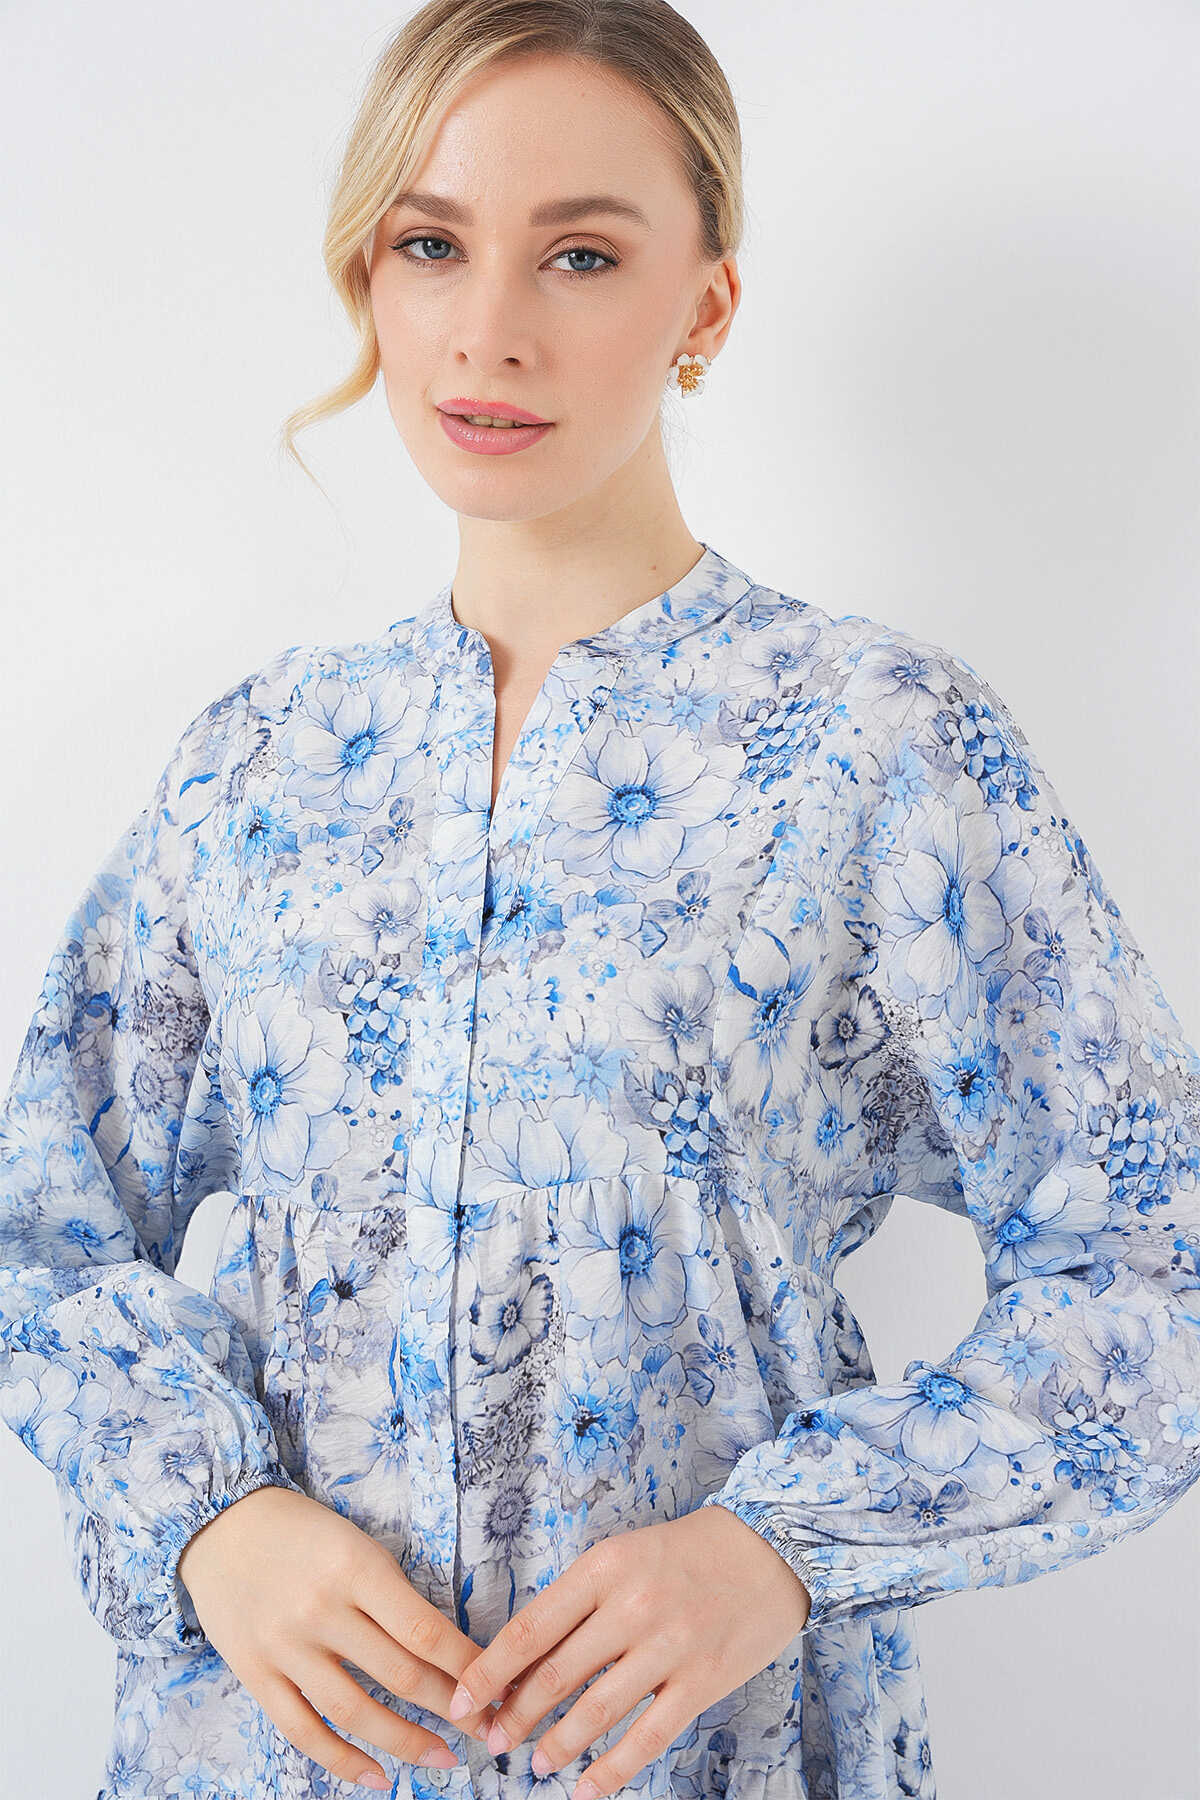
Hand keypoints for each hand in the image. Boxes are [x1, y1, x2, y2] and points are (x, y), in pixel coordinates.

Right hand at [177, 1483, 504, 1789]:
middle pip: (399, 1674)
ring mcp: (285, 1647)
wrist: (223, 1527)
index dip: (466, 1666)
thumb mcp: (357, 1545)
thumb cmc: (304, 1532)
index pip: (425, 1630)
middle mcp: (321, 1610)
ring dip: (406, 1742)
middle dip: (452, 1708)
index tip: (497, 1686)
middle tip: (486, 1727)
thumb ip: (393, 1596)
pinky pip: (303, 1731)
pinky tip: (377, 1777)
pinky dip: (343, 1761)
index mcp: (355, 1568)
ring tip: (444, 1758)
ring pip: (355, 1711)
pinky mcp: (255, 1675)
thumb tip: (446, 1653)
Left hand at [445, 1505, 811, 1799]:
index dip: (488, 1673)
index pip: (530, 1629)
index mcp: (603, 1568)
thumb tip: (525, 1661)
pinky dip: (612, 1771)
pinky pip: (648, 1736)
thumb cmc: (684, 1554)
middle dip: (514, 1717)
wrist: (769, 1548)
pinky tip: (587, 1790)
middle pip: (555, 1675)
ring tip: (536, 1765)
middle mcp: (631, 1606)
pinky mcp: (702, 1680)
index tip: (460, 1700)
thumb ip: (578, 1603)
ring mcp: (669, 1646)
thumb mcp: (623, 1557)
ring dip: (557, 1746)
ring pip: (596, 1712)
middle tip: (492, 1741)